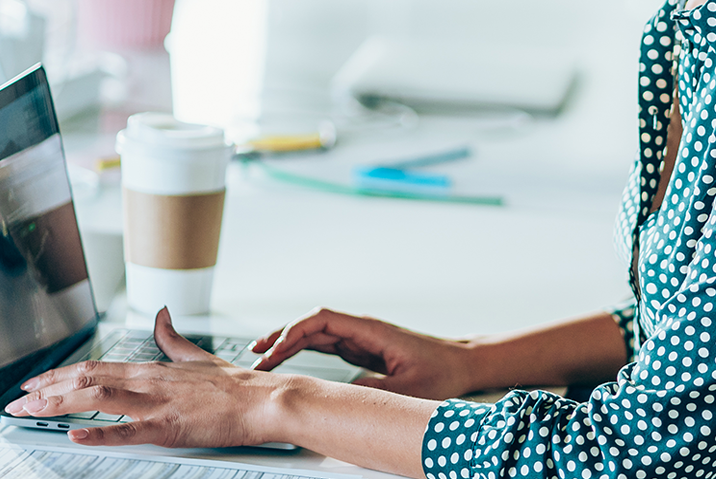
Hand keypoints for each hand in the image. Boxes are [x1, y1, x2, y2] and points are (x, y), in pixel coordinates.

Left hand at [5, 307, 283, 447]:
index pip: (93, 367)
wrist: (263, 400)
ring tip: (31, 413)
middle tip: (17, 403)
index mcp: (151, 369)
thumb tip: (160, 314)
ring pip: (97, 398)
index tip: (33, 384)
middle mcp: (148, 382)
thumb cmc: (234, 386)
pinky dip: (98, 433)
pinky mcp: (169, 427)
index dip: (58, 375)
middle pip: (85, 379)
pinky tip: (75, 435)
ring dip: (59, 405)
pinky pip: (128, 430)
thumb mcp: (195, 357)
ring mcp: (156, 404)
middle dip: (45, 392)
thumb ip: (171, 339)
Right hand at [252, 307, 477, 399]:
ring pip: (314, 334)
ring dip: (288, 343)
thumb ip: (377, 392)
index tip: (276, 349)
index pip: (323, 319)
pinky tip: (286, 360)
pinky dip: (302, 351)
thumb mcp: (410, 388)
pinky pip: (323, 345)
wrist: (460, 363)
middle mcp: (361, 329)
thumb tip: (344, 397)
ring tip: (261, 358)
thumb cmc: (441, 371)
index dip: (295, 331)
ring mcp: (359, 338)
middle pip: (312, 324)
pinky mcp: (360, 349)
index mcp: (371, 330)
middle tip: (255, 357)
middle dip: (281, 337)